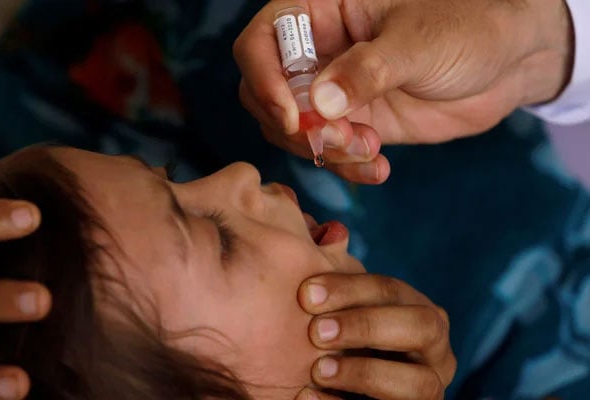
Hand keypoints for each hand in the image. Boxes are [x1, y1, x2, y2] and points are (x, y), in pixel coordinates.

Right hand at [235, 0, 572, 181]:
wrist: (509, 61)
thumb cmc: (466, 26)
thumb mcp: (417, 41)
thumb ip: (367, 70)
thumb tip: (318, 103)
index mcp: (319, 13)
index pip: (260, 43)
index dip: (263, 80)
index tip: (292, 116)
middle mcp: (318, 53)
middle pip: (265, 95)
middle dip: (297, 126)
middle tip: (341, 138)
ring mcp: (333, 91)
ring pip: (294, 131)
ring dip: (324, 151)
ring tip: (368, 150)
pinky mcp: (355, 124)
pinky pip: (330, 153)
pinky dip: (347, 168)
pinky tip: (379, 169)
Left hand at [295, 273, 455, 399]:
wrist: (346, 388)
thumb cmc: (339, 340)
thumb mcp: (337, 307)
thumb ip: (333, 270)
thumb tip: (328, 232)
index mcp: (419, 311)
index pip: (392, 291)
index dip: (351, 289)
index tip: (306, 293)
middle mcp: (435, 350)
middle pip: (422, 327)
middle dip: (367, 326)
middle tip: (316, 331)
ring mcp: (429, 388)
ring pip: (420, 383)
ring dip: (365, 373)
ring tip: (317, 369)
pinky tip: (306, 396)